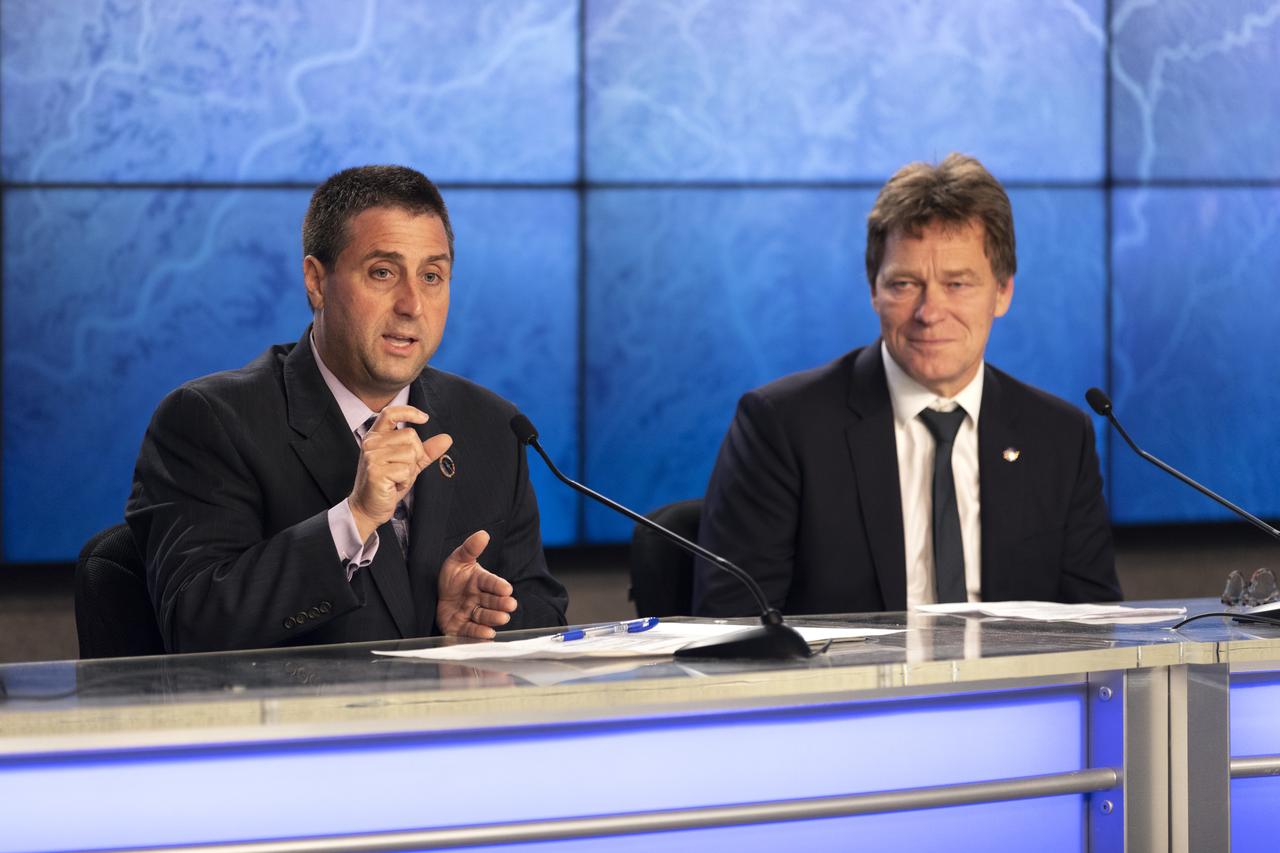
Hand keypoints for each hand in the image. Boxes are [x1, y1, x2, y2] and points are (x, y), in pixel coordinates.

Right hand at [349, 405, 451, 540]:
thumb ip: (426, 450)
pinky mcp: (376, 471)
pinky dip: (405, 480)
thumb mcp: (409, 464)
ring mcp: (372, 456)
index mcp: (376, 436)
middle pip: (411, 436)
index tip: (424, 418)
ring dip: (410, 471)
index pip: (391, 413)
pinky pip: (406, 470)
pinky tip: (393, 485)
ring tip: (396, 479)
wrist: (368, 507)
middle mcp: (371, 442)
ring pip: (410, 453)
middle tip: (401, 471)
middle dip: (415, 456)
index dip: (409, 412)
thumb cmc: (388, 484)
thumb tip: (447, 438)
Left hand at [437, 530, 516, 638]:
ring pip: (484, 616)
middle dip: (501, 603)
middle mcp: (478, 598)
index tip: (507, 588)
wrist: (434, 594)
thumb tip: (483, 534)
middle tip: (510, 605)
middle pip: (491, 601)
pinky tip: (488, 633)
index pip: (490, 582)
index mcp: (480, 581)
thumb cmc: (452, 577)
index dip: (498, 585)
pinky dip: (479, 632)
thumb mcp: (458, 559)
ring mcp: (470, 613)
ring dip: (494, 618)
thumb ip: (470, 548)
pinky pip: (470, 630)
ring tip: (502, 618)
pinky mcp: (461, 627)